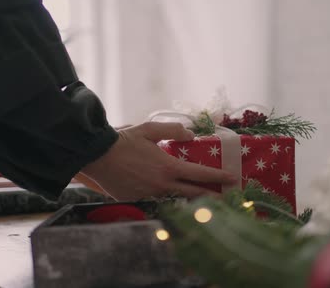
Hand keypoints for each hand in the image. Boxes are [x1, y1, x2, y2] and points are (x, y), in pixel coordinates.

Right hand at [78, 122, 237, 200]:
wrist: (97, 156)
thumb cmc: (124, 141)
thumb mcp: (150, 128)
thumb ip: (173, 130)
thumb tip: (191, 134)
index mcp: (168, 167)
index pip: (200, 174)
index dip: (218, 176)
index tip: (232, 178)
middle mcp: (162, 185)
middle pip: (194, 194)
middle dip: (213, 195)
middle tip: (227, 196)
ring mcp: (150, 196)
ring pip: (176, 200)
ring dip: (190, 200)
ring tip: (204, 200)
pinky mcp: (137, 201)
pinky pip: (157, 201)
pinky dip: (167, 199)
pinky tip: (173, 199)